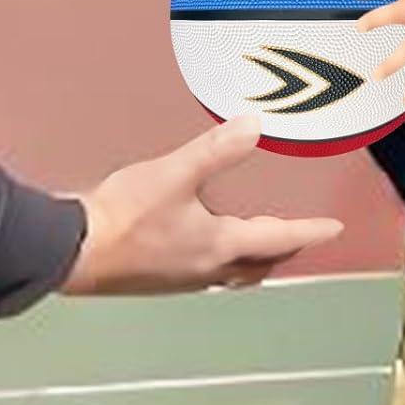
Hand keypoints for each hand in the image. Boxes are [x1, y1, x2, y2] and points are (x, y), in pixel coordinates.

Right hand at [63, 113, 342, 294]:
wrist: (70, 252)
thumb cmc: (125, 216)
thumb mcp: (173, 174)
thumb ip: (215, 150)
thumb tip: (254, 125)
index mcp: (220, 245)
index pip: (278, 238)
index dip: (309, 231)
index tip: (334, 228)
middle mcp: (208, 269)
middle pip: (259, 265)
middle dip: (282, 250)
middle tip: (299, 236)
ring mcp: (182, 278)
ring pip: (233, 274)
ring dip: (254, 260)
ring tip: (261, 243)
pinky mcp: (159, 278)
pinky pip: (207, 273)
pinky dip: (223, 261)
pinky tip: (207, 245)